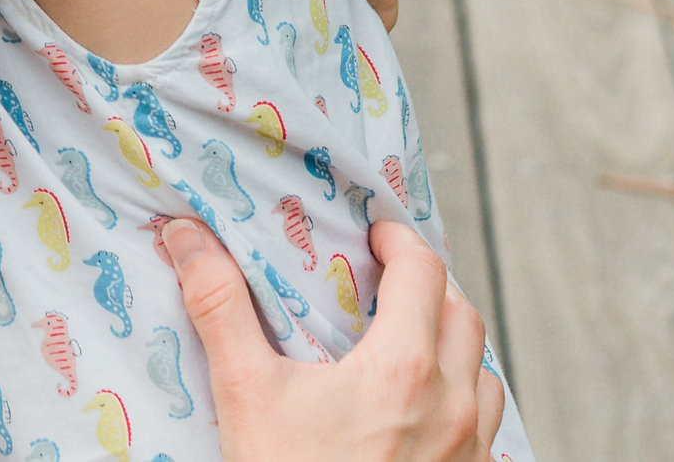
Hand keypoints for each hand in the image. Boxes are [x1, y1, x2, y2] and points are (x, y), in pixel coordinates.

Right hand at [166, 218, 503, 461]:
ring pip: (484, 376)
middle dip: (431, 286)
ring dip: (455, 347)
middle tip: (391, 280)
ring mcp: (470, 452)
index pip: (424, 270)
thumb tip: (186, 237)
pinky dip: (463, 406)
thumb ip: (220, 308)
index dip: (400, 239)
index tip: (376, 234)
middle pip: (464, 315)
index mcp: (404, 366)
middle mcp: (452, 404)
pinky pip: (487, 433)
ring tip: (414, 343)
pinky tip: (426, 417)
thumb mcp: (247, 394)